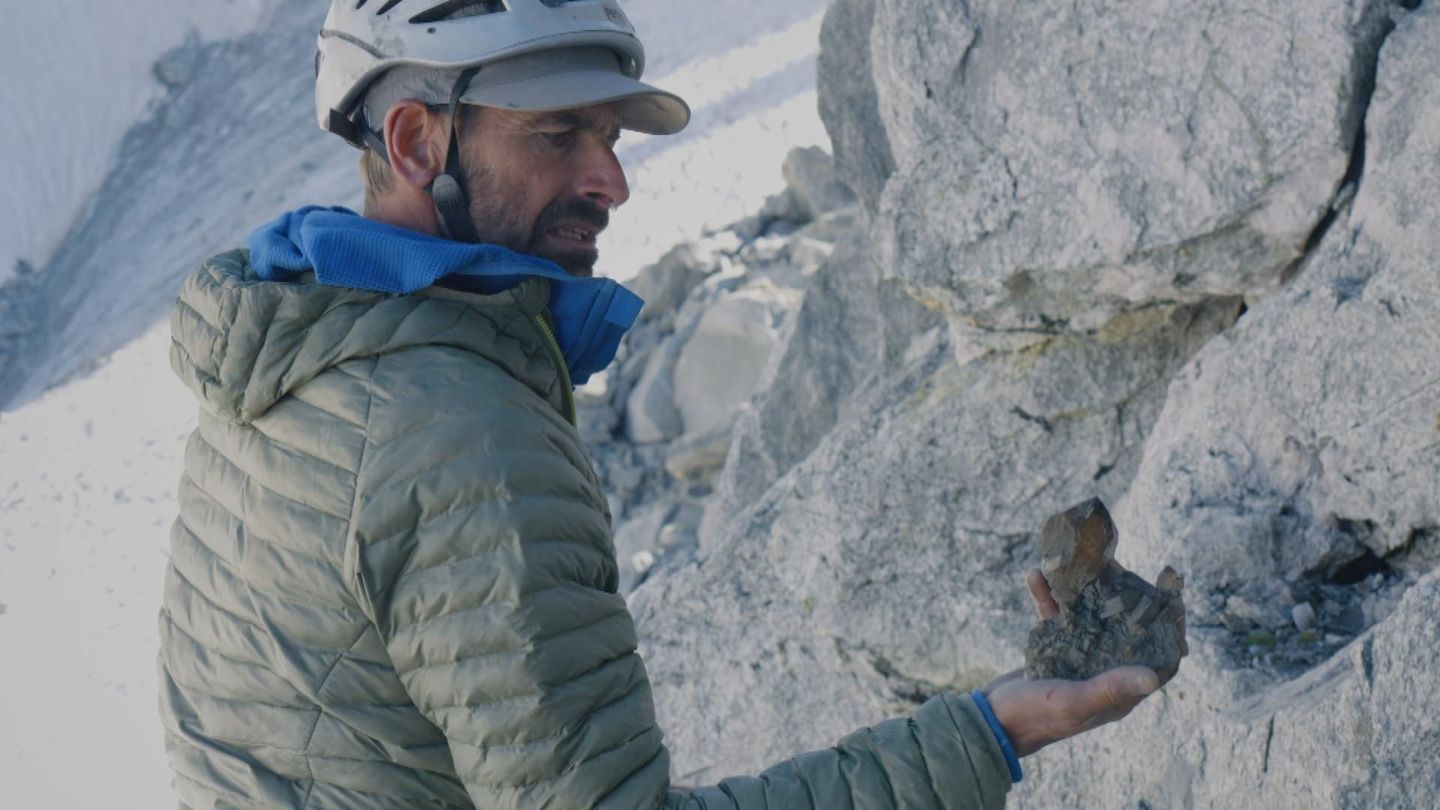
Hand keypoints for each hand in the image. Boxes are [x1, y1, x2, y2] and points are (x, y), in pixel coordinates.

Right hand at [981, 570, 1163, 756]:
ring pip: (1089, 618)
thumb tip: (1152, 676)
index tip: (1173, 598)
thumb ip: (1109, 687)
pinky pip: (1055, 617)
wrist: (991, 722)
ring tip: (1076, 563)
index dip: (1170, 632)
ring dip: (1082, 592)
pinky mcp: (1052, 650)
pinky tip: (1036, 575)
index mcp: (1118, 692)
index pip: (1157, 661)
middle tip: (1122, 568)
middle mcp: (1102, 673)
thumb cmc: (1034, 718)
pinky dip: (1047, 598)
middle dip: (1126, 599)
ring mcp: (1077, 660)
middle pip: (1125, 631)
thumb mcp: (1073, 702)